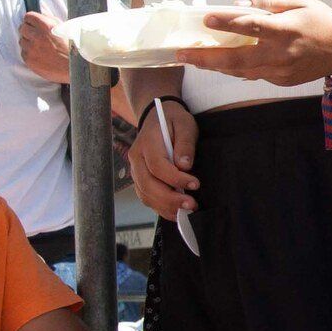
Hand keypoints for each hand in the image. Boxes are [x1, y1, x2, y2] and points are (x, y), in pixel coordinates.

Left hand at [19, 11, 73, 84]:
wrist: (77, 68)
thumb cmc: (74, 48)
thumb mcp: (66, 29)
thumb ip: (51, 20)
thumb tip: (41, 13)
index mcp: (47, 26)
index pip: (28, 17)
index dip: (32, 20)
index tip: (34, 24)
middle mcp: (37, 36)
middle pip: (22, 28)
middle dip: (29, 31)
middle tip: (37, 36)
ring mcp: (32, 49)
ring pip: (22, 41)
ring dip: (29, 43)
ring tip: (41, 47)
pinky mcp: (29, 60)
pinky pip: (23, 53)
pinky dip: (30, 54)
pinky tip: (40, 55)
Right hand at [128, 99, 198, 220]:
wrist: (158, 118)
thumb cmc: (174, 121)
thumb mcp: (185, 125)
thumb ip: (185, 144)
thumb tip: (185, 166)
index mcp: (146, 143)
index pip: (157, 166)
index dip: (175, 179)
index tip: (195, 184)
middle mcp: (136, 158)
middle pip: (148, 184)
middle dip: (170, 199)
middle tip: (191, 205)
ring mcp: (136, 170)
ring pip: (145, 194)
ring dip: (165, 206)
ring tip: (187, 211)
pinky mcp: (140, 179)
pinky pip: (146, 197)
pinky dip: (161, 207)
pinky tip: (177, 212)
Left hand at [177, 0, 331, 85]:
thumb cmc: (320, 19)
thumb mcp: (298, 1)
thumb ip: (267, 3)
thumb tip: (236, 7)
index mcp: (286, 30)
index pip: (252, 26)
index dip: (228, 23)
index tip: (207, 19)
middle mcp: (282, 54)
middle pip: (237, 59)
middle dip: (207, 58)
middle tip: (182, 55)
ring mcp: (281, 70)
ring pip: (241, 71)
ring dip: (216, 66)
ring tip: (194, 60)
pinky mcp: (282, 80)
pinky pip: (254, 74)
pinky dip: (237, 69)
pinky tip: (223, 63)